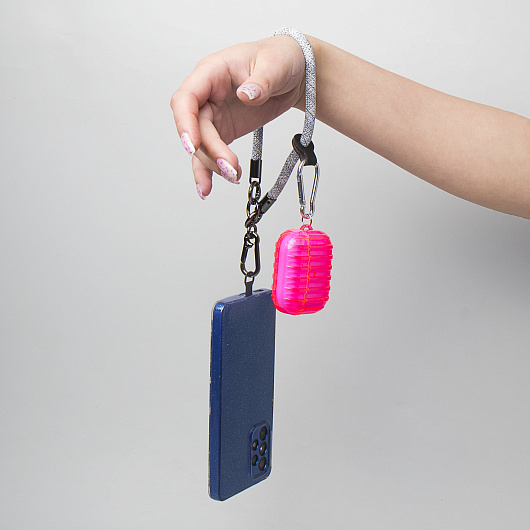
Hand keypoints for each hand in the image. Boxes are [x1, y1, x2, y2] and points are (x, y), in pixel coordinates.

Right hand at [170, 35, 305, 197]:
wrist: (293, 72)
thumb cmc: (279, 58)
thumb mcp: (274, 64)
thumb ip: (261, 80)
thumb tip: (246, 94)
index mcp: (211, 72)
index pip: (186, 98)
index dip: (185, 123)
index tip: (192, 145)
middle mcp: (207, 95)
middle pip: (195, 128)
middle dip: (210, 151)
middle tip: (230, 168)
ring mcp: (214, 115)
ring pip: (201, 145)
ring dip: (212, 165)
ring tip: (233, 176)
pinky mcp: (224, 130)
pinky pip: (210, 152)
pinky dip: (208, 170)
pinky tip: (207, 187)